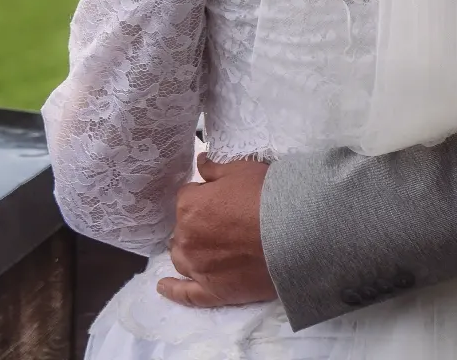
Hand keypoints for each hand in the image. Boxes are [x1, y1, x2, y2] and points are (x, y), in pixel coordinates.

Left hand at [158, 154, 277, 307]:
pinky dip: (172, 289)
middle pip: (183, 228)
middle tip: (222, 222)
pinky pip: (185, 294)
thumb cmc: (266, 195)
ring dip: (189, 250)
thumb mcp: (241, 169)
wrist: (293, 231)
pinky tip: (163, 286)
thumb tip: (200, 162)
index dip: (204, 196)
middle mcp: (186, 237)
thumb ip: (215, 168)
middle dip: (197, 224)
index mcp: (189, 205)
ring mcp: (197, 267)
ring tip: (204, 249)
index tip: (221, 199)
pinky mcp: (212, 291)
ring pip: (181, 258)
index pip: (187, 197)